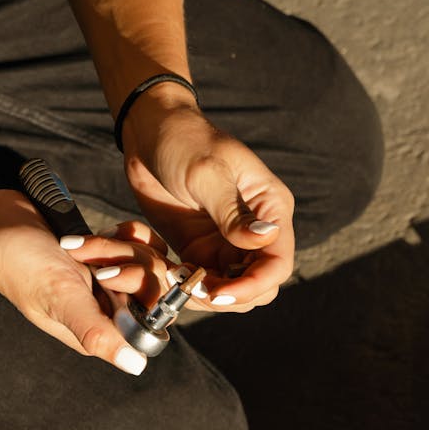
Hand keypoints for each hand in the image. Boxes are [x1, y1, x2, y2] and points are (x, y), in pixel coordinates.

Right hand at [0, 189, 171, 375]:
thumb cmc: (19, 265)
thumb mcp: (60, 299)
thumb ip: (96, 332)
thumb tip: (135, 366)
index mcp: (101, 332)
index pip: (152, 322)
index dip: (147, 295)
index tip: (115, 278)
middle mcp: (109, 310)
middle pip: (155, 287)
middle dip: (128, 263)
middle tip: (89, 260)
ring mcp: (110, 281)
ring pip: (148, 261)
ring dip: (119, 246)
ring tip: (82, 247)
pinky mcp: (108, 255)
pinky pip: (139, 244)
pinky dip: (124, 233)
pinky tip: (101, 232)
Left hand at [119, 90, 294, 311]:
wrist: (151, 133)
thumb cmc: (184, 140)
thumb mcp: (207, 173)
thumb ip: (232, 211)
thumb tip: (265, 238)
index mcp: (271, 208)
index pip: (277, 263)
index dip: (252, 285)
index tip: (219, 294)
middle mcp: (257, 230)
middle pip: (260, 285)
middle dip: (230, 296)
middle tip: (191, 289)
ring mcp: (230, 243)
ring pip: (233, 290)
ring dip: (208, 296)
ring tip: (177, 281)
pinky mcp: (203, 250)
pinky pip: (206, 282)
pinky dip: (189, 287)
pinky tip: (168, 275)